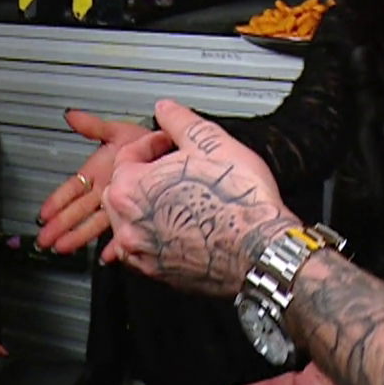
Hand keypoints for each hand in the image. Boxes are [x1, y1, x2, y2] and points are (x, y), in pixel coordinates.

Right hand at [35, 109, 154, 253]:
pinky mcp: (135, 212)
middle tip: (45, 238)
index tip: (44, 213)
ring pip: (94, 223)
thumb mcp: (117, 132)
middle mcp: (105, 190)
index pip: (72, 189)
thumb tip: (71, 116)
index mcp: (97, 172)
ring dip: (79, 236)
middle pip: (77, 210)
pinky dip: (115, 245)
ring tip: (64, 247)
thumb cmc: (147, 140)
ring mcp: (118, 203)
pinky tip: (107, 255)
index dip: (57, 200)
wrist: (171, 151)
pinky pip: (124, 231)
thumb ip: (93, 127)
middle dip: (60, 225)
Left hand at [100, 100, 293, 297]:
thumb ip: (180, 121)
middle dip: (142, 175)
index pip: (126, 156)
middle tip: (171, 168)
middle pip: (121, 190)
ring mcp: (142, 254)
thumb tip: (166, 110)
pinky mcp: (160, 275)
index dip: (151, 143)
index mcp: (132, 189)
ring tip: (178, 196)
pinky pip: (146, 249)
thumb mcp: (210, 142)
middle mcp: (128, 225)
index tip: (169, 143)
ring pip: (130, 222)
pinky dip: (156, 234)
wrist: (261, 249)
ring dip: (147, 206)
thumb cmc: (239, 200)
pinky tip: (182, 225)